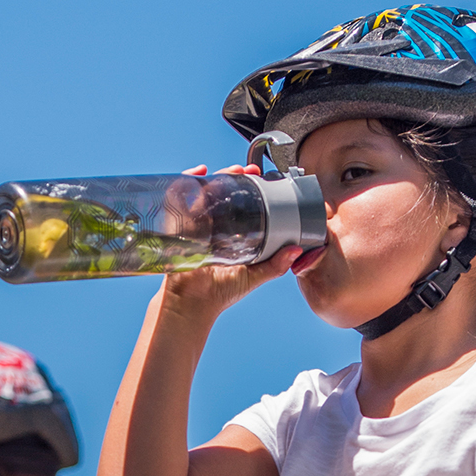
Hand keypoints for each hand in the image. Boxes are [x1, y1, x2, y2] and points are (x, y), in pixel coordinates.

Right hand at [159, 164, 302, 323]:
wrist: (192, 305)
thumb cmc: (220, 294)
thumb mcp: (253, 276)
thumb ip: (274, 265)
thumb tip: (297, 250)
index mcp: (230, 234)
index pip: (241, 203)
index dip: (251, 189)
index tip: (263, 178)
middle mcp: (213, 225)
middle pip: (223, 192)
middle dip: (236, 177)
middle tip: (250, 170)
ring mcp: (195, 223)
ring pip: (205, 191)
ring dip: (218, 176)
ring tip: (232, 169)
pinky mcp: (178, 225)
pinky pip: (179, 198)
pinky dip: (186, 180)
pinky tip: (199, 172)